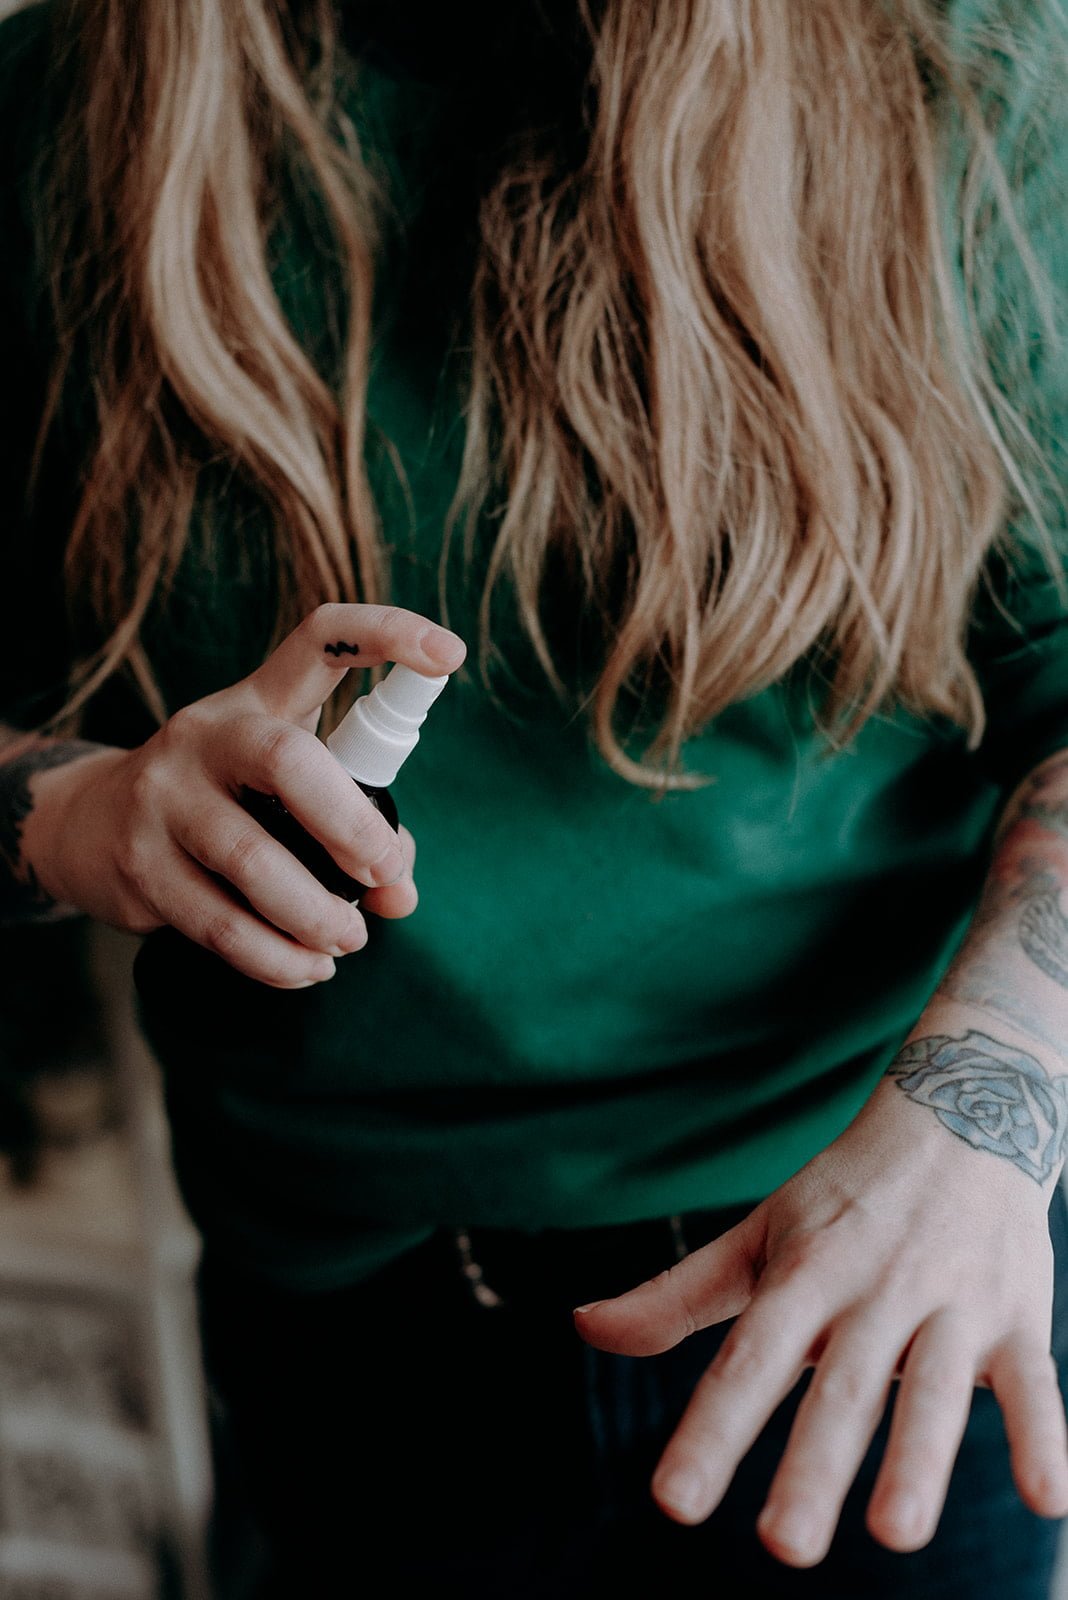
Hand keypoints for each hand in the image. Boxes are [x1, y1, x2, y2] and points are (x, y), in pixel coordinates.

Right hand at [21, 604, 465, 986]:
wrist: (88, 825)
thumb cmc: (224, 802)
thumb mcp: (285, 791)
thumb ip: (361, 830)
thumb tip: (400, 895)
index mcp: (259, 699)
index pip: (322, 639)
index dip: (387, 633)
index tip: (448, 654)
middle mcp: (207, 735)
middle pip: (286, 761)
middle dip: (352, 827)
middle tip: (383, 873)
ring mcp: (164, 798)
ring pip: (252, 861)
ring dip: (317, 915)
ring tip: (349, 939)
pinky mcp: (140, 866)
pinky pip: (221, 925)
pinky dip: (277, 958)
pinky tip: (306, 966)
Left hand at [574, 1025, 1067, 1566]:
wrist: (959, 1112)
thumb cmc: (842, 1196)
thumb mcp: (758, 1237)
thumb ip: (677, 1295)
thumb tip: (584, 1327)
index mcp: (803, 1274)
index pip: (749, 1358)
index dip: (712, 1428)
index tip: (673, 1501)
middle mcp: (873, 1288)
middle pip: (841, 1386)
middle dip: (813, 1465)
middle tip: (783, 1547)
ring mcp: (950, 1300)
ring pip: (934, 1388)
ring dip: (919, 1460)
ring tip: (896, 1535)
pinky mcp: (1018, 1311)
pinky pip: (1035, 1380)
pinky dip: (1044, 1437)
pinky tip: (1047, 1501)